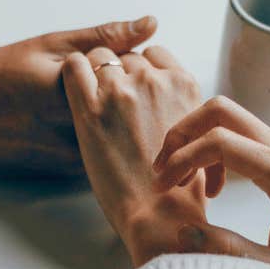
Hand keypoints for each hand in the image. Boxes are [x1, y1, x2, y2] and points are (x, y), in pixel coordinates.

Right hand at [0, 15, 157, 172]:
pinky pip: (108, 151)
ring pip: (124, 134)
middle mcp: (81, 133)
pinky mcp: (73, 172)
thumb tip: (150, 23)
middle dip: (135, 92)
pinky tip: (93, 121)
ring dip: (125, 117)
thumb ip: (104, 37)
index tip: (119, 57)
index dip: (136, 64)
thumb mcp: (50, 45)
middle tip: (110, 77)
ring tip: (90, 101)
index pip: (138, 77)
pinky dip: (110, 136)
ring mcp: (78, 158)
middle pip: (136, 110)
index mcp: (77, 95)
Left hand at [62, 46, 205, 265]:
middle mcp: (154, 81)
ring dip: (94, 74)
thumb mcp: (196, 134)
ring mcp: (121, 91)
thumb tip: (167, 99)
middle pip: (126, 56)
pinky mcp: (90, 108)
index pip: (155, 54)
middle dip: (118, 74)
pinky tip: (74, 92)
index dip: (141, 69)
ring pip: (99, 57)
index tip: (134, 88)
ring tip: (93, 103)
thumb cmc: (179, 186)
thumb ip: (181, 106)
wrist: (159, 214)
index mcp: (184, 85)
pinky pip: (74, 66)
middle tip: (112, 104)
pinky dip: (72, 72)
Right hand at [152, 96, 269, 268]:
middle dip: (182, 134)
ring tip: (182, 183)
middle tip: (164, 174)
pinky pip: (240, 135)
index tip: (163, 188)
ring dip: (196, 141)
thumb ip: (231, 253)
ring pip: (229, 117)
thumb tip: (182, 234)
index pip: (220, 141)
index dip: (182, 158)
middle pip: (221, 110)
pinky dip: (213, 150)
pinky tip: (212, 189)